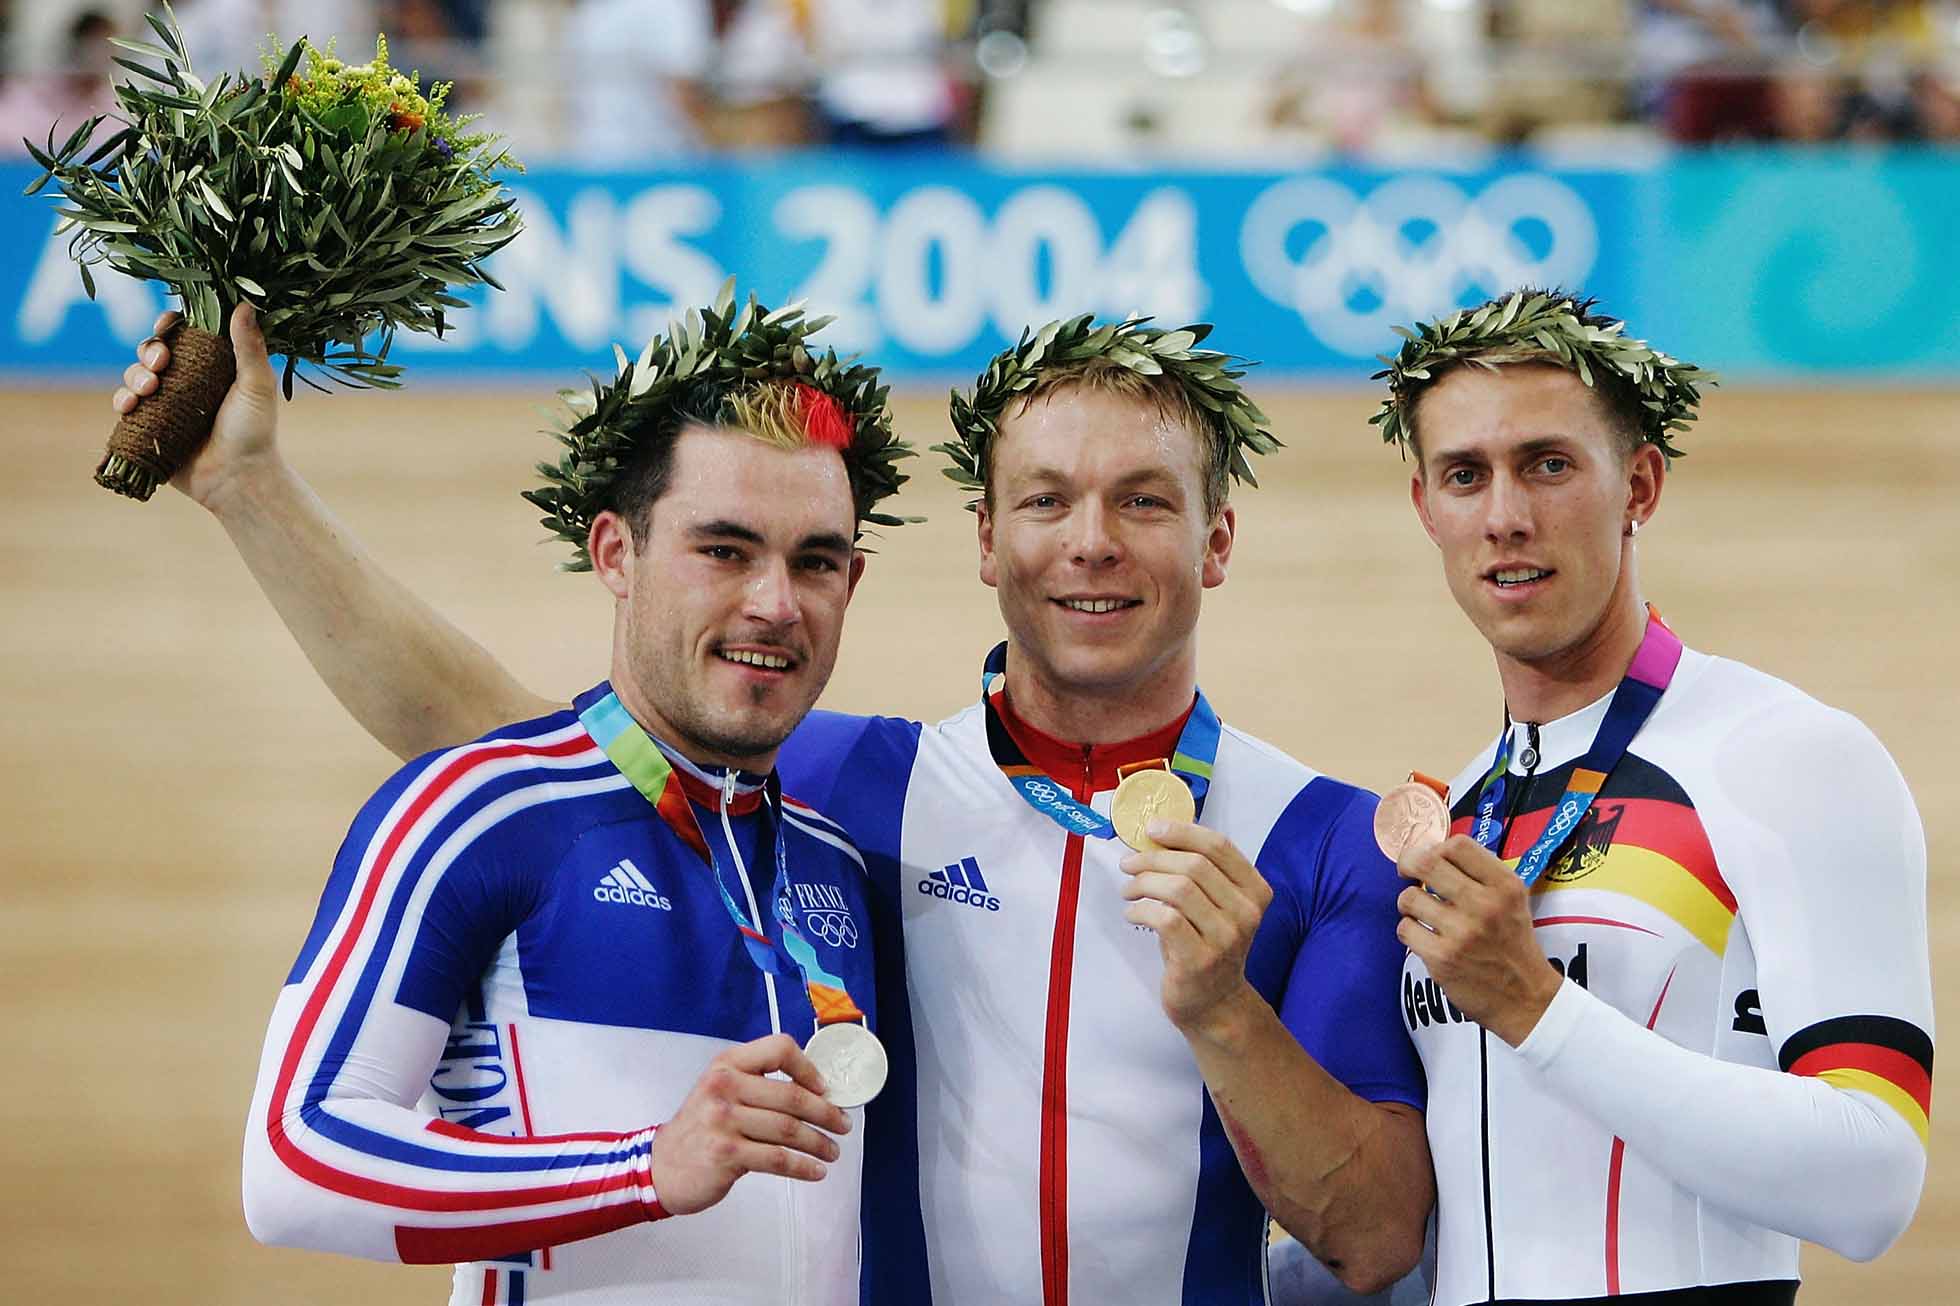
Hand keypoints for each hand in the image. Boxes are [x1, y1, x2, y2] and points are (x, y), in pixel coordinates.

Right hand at [111, 302, 280, 512]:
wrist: (239, 479)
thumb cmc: (254, 432)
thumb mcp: (256, 384)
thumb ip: (248, 346)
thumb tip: (243, 303)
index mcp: (211, 367)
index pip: (184, 335)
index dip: (170, 325)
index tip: (169, 323)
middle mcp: (186, 383)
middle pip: (153, 351)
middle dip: (150, 350)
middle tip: (161, 362)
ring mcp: (165, 405)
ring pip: (135, 375)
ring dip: (134, 374)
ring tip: (149, 388)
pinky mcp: (149, 427)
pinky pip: (125, 406)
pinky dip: (122, 400)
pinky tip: (129, 404)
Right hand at [648, 1033, 851, 1216]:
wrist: (663, 1165)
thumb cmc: (701, 1127)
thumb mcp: (720, 1089)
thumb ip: (758, 1084)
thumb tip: (816, 1093)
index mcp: (728, 1064)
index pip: (779, 1049)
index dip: (808, 1068)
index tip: (825, 1088)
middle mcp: (725, 1087)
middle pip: (792, 1097)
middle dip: (826, 1113)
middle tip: (843, 1125)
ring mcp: (724, 1121)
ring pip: (789, 1130)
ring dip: (819, 1143)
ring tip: (832, 1151)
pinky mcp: (727, 1154)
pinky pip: (778, 1159)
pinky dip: (803, 1167)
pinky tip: (815, 1171)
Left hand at [1120, 822, 1272, 1033]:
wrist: (1214, 1002)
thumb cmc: (1206, 945)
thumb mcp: (1214, 905)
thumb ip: (1199, 872)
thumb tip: (1158, 833)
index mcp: (1255, 891)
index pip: (1219, 846)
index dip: (1182, 831)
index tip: (1152, 829)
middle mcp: (1246, 913)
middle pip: (1194, 864)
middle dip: (1153, 858)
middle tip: (1129, 863)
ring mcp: (1225, 938)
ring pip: (1178, 888)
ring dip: (1143, 883)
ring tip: (1128, 890)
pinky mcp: (1200, 959)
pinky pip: (1165, 919)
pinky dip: (1140, 910)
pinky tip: (1132, 913)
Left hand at [1395, 834, 1562, 1045]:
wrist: (1527, 999)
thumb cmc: (1513, 943)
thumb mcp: (1513, 900)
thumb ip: (1479, 874)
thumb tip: (1433, 849)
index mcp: (1505, 886)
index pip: (1458, 844)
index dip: (1435, 847)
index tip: (1429, 857)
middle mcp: (1485, 905)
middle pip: (1426, 863)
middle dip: (1408, 864)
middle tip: (1407, 872)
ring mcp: (1462, 933)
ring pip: (1409, 897)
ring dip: (1408, 903)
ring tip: (1421, 912)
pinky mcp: (1442, 958)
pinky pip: (1405, 929)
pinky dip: (1410, 931)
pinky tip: (1424, 937)